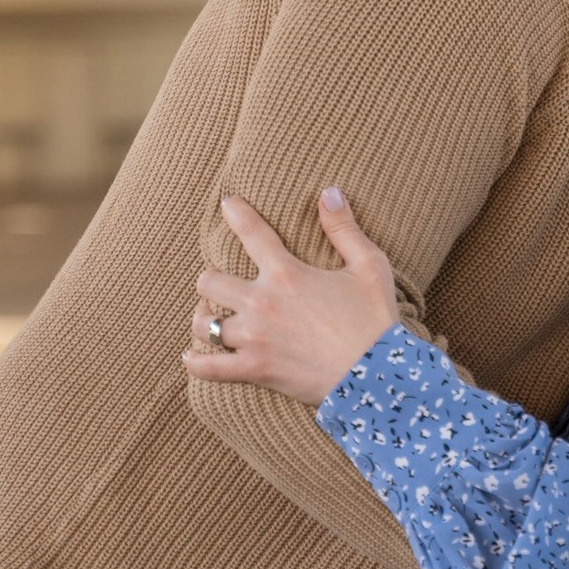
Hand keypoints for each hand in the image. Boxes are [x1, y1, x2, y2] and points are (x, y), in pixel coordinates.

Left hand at [184, 190, 399, 404]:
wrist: (377, 377)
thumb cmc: (376, 320)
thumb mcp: (369, 265)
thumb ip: (344, 227)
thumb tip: (329, 191)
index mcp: (286, 273)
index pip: (252, 232)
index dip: (236, 213)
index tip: (228, 203)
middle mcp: (262, 302)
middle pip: (210, 281)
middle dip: (211, 278)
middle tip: (220, 281)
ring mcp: (254, 338)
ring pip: (204, 324)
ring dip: (203, 318)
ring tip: (208, 316)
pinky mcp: (255, 369)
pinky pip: (210, 368)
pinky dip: (196, 363)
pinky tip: (191, 357)